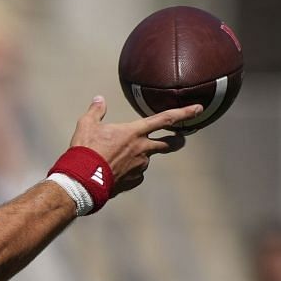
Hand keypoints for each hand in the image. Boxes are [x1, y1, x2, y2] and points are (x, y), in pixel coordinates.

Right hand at [68, 96, 204, 193]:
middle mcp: (142, 149)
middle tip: (180, 138)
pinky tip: (118, 173)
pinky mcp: (132, 181)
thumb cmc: (85, 151)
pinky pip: (136, 175)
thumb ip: (96, 111)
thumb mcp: (86, 125)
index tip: (199, 109)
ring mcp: (139, 167)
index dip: (184, 112)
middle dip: (178, 139)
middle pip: (169, 143)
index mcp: (135, 132)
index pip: (166, 119)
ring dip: (141, 157)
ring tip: (122, 159)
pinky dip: (131, 173)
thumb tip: (99, 99)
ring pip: (147, 159)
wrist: (81, 181)